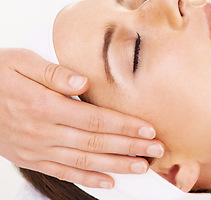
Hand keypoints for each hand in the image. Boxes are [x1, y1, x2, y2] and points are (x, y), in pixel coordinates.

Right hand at [0, 48, 164, 188]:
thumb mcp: (19, 62)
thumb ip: (53, 72)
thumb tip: (83, 81)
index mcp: (44, 106)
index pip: (94, 119)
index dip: (124, 126)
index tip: (147, 129)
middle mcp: (44, 132)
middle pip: (96, 142)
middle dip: (130, 147)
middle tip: (156, 149)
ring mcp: (38, 149)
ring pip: (85, 161)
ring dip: (116, 165)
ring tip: (142, 167)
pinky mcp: (33, 159)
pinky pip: (64, 173)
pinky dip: (88, 179)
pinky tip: (108, 181)